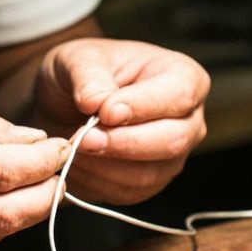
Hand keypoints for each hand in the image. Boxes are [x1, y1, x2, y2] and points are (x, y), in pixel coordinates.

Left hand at [34, 39, 209, 204]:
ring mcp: (172, 156)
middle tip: (84, 137)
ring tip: (72, 146)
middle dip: (123, 143)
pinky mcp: (150, 183)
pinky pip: (128, 192)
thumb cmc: (81, 73)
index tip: (105, 111)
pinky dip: (95, 180)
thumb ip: (89, 76)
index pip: (179, 95)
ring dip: (103, 165)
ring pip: (149, 173)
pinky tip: (76, 161)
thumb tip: (97, 102)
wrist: (63, 104)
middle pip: (173, 140)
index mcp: (183, 76)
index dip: (143, 106)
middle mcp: (188, 120)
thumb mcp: (77, 58)